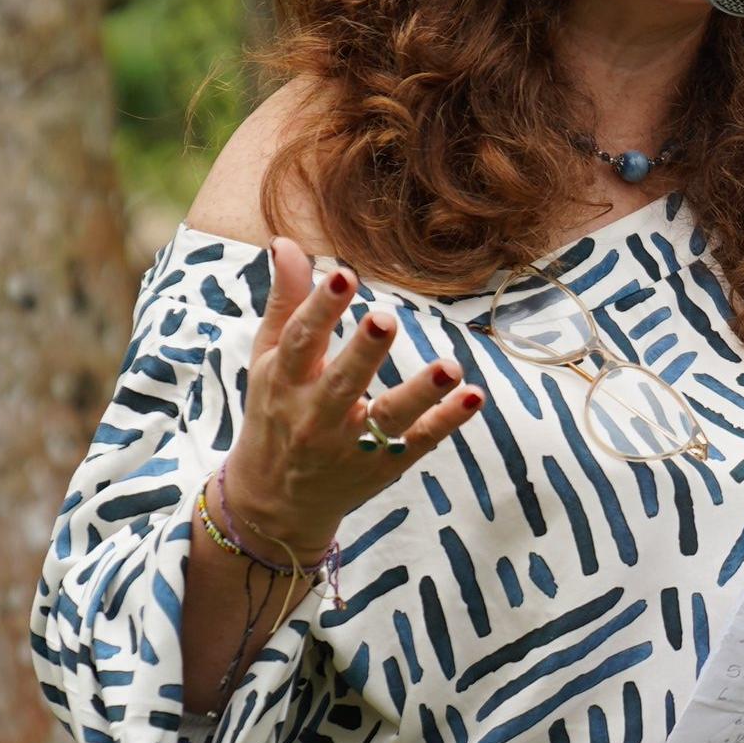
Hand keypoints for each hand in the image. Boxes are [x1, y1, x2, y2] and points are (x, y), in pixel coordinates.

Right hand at [221, 234, 487, 550]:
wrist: (275, 500)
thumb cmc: (274, 411)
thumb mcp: (269, 358)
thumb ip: (286, 302)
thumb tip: (287, 242)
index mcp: (285, 381)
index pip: (302, 341)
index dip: (321, 308)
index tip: (344, 275)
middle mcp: (316, 417)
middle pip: (343, 383)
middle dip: (365, 353)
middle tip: (386, 319)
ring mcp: (352, 446)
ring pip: (388, 420)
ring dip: (420, 394)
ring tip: (450, 368)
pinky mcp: (385, 465)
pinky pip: (419, 443)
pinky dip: (447, 422)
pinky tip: (474, 396)